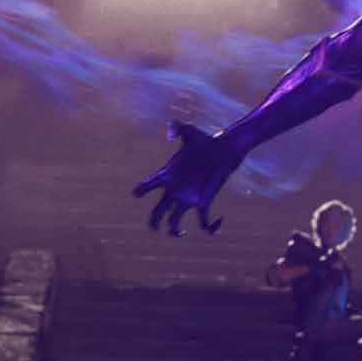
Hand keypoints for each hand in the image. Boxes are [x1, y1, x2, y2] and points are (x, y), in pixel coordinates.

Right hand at [131, 121, 241, 235]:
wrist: (223, 150)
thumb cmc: (204, 141)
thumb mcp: (189, 131)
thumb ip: (176, 127)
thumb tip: (169, 135)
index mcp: (166, 175)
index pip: (147, 186)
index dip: (141, 190)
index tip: (138, 192)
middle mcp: (174, 190)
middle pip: (157, 211)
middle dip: (154, 221)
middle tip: (154, 227)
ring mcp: (187, 198)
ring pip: (174, 221)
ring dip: (174, 231)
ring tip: (179, 233)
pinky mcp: (203, 202)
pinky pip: (203, 221)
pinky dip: (209, 227)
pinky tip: (218, 222)